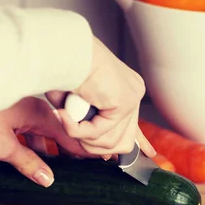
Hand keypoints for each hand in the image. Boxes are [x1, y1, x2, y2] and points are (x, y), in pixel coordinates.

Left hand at [0, 97, 90, 187]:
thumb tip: (48, 178)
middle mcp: (34, 110)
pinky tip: (35, 159)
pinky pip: (31, 132)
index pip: (70, 135)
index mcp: (39, 114)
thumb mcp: (4, 147)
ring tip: (61, 167)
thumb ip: (28, 163)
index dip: (84, 149)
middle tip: (84, 165)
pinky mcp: (11, 115)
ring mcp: (22, 112)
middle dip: (70, 151)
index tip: (100, 158)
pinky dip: (36, 145)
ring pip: (44, 134)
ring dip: (51, 150)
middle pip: (59, 134)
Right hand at [46, 37, 155, 157]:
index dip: (138, 142)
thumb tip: (103, 154)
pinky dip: (77, 129)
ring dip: (81, 138)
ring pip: (110, 142)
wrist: (62, 50)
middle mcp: (133, 93)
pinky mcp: (124, 101)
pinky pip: (99, 132)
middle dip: (94, 146)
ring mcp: (132, 97)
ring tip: (66, 120)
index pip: (136, 125)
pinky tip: (65, 115)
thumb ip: (88, 126)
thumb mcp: (76, 104)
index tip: (143, 154)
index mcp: (124, 90)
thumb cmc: (60, 71)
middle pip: (124, 141)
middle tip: (72, 132)